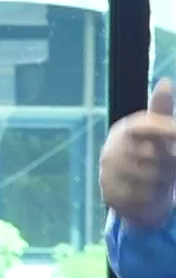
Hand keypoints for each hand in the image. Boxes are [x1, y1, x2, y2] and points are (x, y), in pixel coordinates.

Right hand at [101, 78, 175, 228]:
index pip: (146, 127)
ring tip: (165, 178)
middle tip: (173, 163)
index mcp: (125, 129)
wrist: (130, 189)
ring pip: (149, 177)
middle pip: (152, 155)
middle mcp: (111, 149)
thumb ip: (161, 108)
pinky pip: (141, 195)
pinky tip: (153, 192)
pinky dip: (153, 195)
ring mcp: (108, 173)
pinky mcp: (110, 194)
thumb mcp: (158, 129)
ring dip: (164, 180)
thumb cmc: (150, 153)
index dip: (167, 132)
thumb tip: (164, 82)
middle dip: (171, 162)